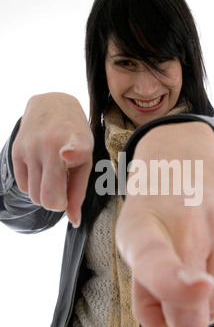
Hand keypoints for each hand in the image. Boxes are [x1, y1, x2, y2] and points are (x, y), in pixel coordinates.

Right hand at [12, 93, 93, 226]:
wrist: (52, 104)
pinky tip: (41, 168)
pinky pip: (24, 186)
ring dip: (44, 193)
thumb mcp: (85, 161)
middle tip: (64, 188)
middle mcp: (49, 144)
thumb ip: (78, 192)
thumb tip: (73, 222)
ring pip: (34, 197)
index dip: (71, 152)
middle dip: (57, 202)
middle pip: (47, 199)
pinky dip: (33, 185)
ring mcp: (29, 147)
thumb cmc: (75, 138)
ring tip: (53, 175)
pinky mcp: (15, 151)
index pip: (73, 149)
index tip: (66, 153)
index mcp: (76, 143)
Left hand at [116, 122, 213, 326]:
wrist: (179, 155)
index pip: (156, 259)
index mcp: (141, 228)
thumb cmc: (152, 212)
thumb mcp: (132, 250)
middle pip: (197, 304)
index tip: (199, 286)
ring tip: (192, 265)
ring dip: (205, 301)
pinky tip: (212, 266)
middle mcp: (186, 218)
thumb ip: (146, 305)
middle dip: (184, 314)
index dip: (177, 281)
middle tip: (173, 289)